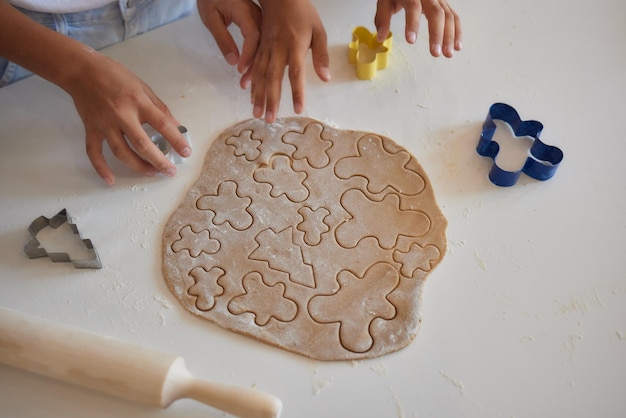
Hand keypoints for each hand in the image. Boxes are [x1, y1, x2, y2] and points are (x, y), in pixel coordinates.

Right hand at [65, 50, 190, 184]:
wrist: (81, 70)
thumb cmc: (115, 75)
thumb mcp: (142, 87)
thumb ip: (160, 107)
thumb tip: (176, 125)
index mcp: (138, 102)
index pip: (162, 124)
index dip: (176, 140)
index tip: (186, 152)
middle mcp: (122, 115)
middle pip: (142, 144)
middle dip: (158, 161)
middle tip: (170, 171)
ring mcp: (104, 124)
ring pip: (121, 152)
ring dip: (137, 166)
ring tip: (151, 172)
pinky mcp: (90, 129)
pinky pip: (94, 153)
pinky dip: (101, 168)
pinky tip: (110, 181)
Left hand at [197, 0, 261, 87]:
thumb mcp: (211, 19)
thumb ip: (223, 39)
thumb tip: (233, 61)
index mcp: (245, 11)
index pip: (253, 35)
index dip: (248, 55)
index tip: (241, 69)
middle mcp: (257, 15)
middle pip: (261, 44)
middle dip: (255, 65)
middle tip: (245, 83)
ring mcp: (259, 19)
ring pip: (262, 45)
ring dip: (256, 65)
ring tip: (247, 82)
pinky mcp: (258, 23)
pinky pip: (260, 42)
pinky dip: (256, 58)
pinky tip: (251, 71)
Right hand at [251, 0, 330, 122]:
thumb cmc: (303, 13)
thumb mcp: (318, 31)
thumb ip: (321, 56)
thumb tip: (325, 78)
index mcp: (294, 46)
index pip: (296, 73)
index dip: (297, 92)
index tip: (297, 108)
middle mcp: (277, 49)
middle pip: (273, 78)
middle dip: (270, 100)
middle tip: (268, 119)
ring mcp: (266, 48)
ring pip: (260, 74)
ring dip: (258, 95)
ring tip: (256, 112)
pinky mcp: (259, 46)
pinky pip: (253, 65)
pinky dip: (250, 79)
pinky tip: (247, 91)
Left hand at [375, 0, 461, 57]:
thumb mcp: (385, 2)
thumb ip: (383, 19)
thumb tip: (381, 38)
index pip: (413, 7)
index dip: (413, 24)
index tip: (411, 40)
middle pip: (436, 13)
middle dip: (437, 34)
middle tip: (435, 53)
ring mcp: (439, 0)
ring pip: (448, 16)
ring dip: (449, 36)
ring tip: (447, 54)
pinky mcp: (445, 5)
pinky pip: (454, 17)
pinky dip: (457, 32)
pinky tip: (457, 46)